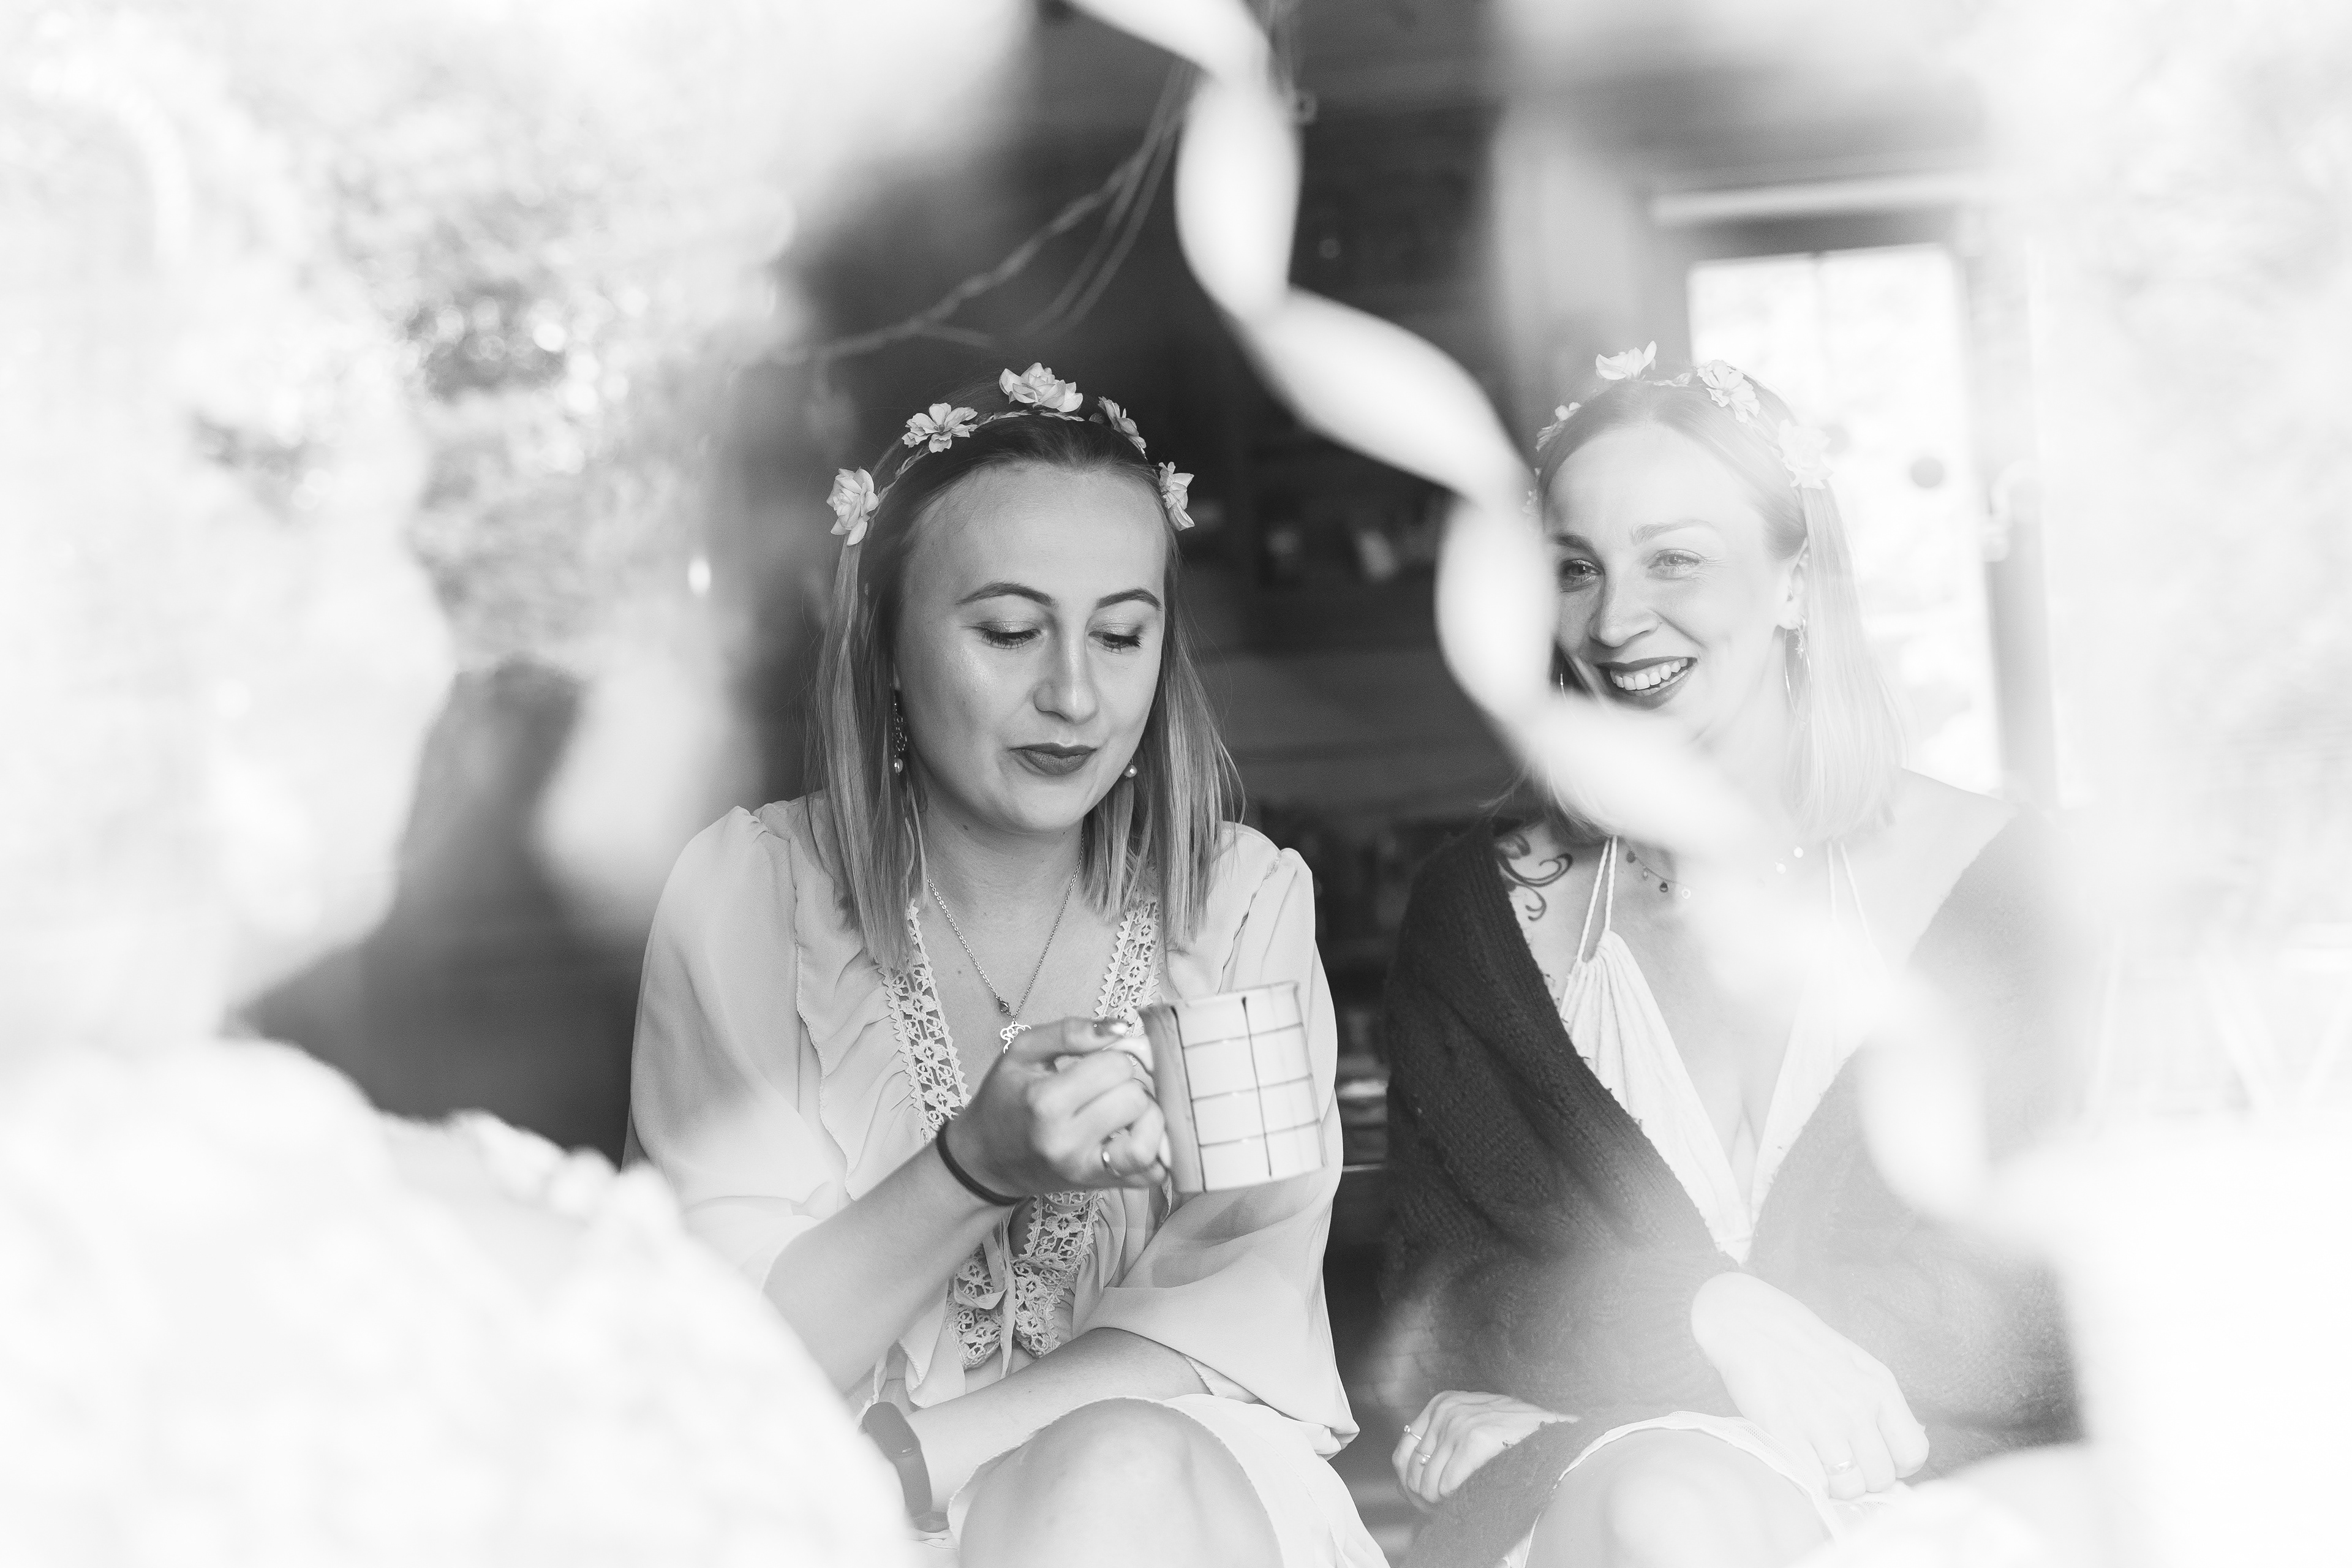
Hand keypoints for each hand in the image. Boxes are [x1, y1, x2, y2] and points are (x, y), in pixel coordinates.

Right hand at [947, 1016, 1168, 1196]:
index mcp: (1045, 1102)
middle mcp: (1066, 1142)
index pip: (1116, 1065)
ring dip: (1147, 1118)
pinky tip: (1135, 1134)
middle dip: (1128, 1084)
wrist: (987, 1158)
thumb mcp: (1022, 1052)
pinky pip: (1152, 1173)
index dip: (1114, 1056)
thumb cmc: (1006, 1099)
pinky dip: (1156, 1150)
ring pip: (1149, 1139)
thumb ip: (1070, 1032)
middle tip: (1107, 1088)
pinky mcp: (1102, 1188)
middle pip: (1135, 1098)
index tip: (1097, 1063)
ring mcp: (1086, 1170)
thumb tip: (1122, 1027)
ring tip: (1126, 1111)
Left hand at [1390, 1391, 1573, 1508]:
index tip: (1423, 1502)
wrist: (1554, 1433)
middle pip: (1411, 1471)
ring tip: (1455, 1507)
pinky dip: (1453, 1499)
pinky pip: (1445, 1485)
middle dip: (1423, 1497)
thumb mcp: (1472, 1424)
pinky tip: (1468, 1497)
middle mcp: (1445, 1409)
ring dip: (1437, 1503)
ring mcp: (1459, 1422)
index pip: (1402, 1453)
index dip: (1410, 1484)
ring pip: (1427, 1482)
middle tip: (1439, 1511)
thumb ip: (1442, 1441)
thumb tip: (1409, 1480)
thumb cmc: (1515, 1436)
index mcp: (1441, 1404)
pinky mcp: (1474, 1439)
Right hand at [1689, 1272, 1929, 1500]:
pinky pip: (1814, 1483)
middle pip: (1882, 1477)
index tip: (1873, 1458)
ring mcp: (1821, 1421)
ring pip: (1850, 1487)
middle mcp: (1857, 1407)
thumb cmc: (1804, 1345)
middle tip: (1843, 1464)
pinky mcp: (1784, 1432)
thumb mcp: (1858, 1365)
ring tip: (1821, 1466)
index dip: (1895, 1464)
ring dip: (1837, 1486)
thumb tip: (1904, 1450)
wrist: (1748, 1322)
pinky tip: (1801, 1464)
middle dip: (1864, 1479)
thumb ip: (1883, 1407)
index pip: (1913, 1453)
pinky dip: (1810, 1483)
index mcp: (1879, 1388)